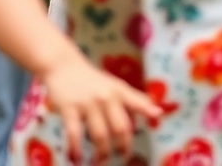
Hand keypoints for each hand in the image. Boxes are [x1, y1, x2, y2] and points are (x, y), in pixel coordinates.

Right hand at [43, 52, 160, 162]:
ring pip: (100, 136)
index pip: (137, 103)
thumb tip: (158, 114)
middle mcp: (106, 96)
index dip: (147, 114)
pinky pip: (74, 134)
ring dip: (101, 155)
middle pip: (120, 128)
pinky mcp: (69, 108)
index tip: (155, 123)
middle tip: (121, 158)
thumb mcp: (115, 86)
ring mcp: (87, 103)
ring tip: (99, 163)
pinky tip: (76, 159)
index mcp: (119, 91)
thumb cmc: (92, 80)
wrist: (63, 65)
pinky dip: (76, 150)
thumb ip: (135, 101)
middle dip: (122, 148)